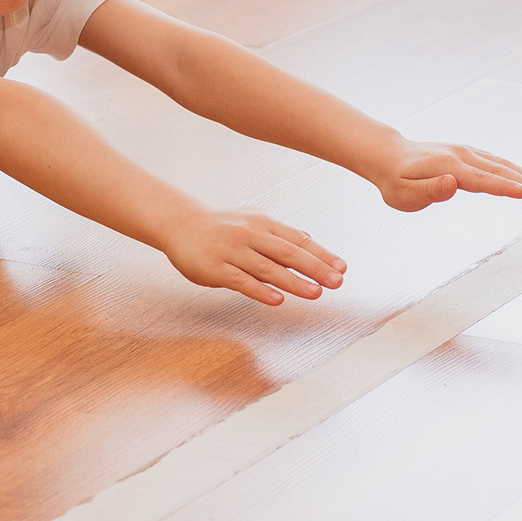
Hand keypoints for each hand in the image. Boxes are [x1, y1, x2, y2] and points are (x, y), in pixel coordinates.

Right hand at [159, 208, 344, 306]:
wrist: (180, 224)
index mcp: (263, 223)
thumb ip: (279, 233)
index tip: (341, 268)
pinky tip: (277, 300)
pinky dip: (260, 290)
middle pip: (287, 253)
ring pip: (267, 268)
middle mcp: (250, 235)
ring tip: (315, 293)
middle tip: (336, 281)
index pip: (297, 240)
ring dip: (293, 281)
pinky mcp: (215, 268)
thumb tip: (308, 238)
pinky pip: (241, 280)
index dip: (321, 254)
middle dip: (314, 268)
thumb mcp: (252, 221)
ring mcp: (232, 251)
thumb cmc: (221, 225)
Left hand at [375, 140, 521, 213]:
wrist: (388, 156)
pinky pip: (494, 161)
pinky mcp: (466, 153)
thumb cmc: (395, 180)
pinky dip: (513, 169)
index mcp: (447, 167)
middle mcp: (459, 155)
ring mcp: (464, 152)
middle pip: (497, 170)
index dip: (507, 188)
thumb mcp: (404, 194)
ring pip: (499, 164)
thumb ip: (430, 191)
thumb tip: (452, 184)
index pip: (482, 180)